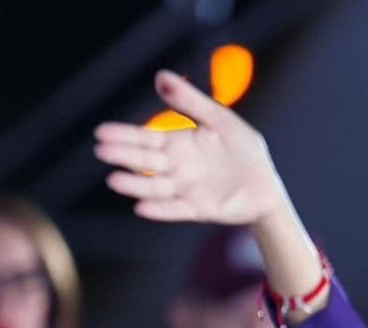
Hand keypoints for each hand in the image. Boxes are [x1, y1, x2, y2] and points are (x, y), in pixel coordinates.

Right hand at [96, 71, 326, 316]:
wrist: (266, 186)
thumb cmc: (243, 151)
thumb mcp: (218, 119)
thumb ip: (190, 101)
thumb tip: (160, 77)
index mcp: (178, 144)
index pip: (145, 138)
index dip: (123, 135)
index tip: (101, 132)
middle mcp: (176, 168)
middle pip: (145, 161)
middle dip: (123, 155)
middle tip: (101, 150)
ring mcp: (185, 189)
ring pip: (154, 187)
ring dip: (135, 184)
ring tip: (115, 180)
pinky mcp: (199, 209)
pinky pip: (175, 209)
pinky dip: (160, 209)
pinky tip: (142, 207)